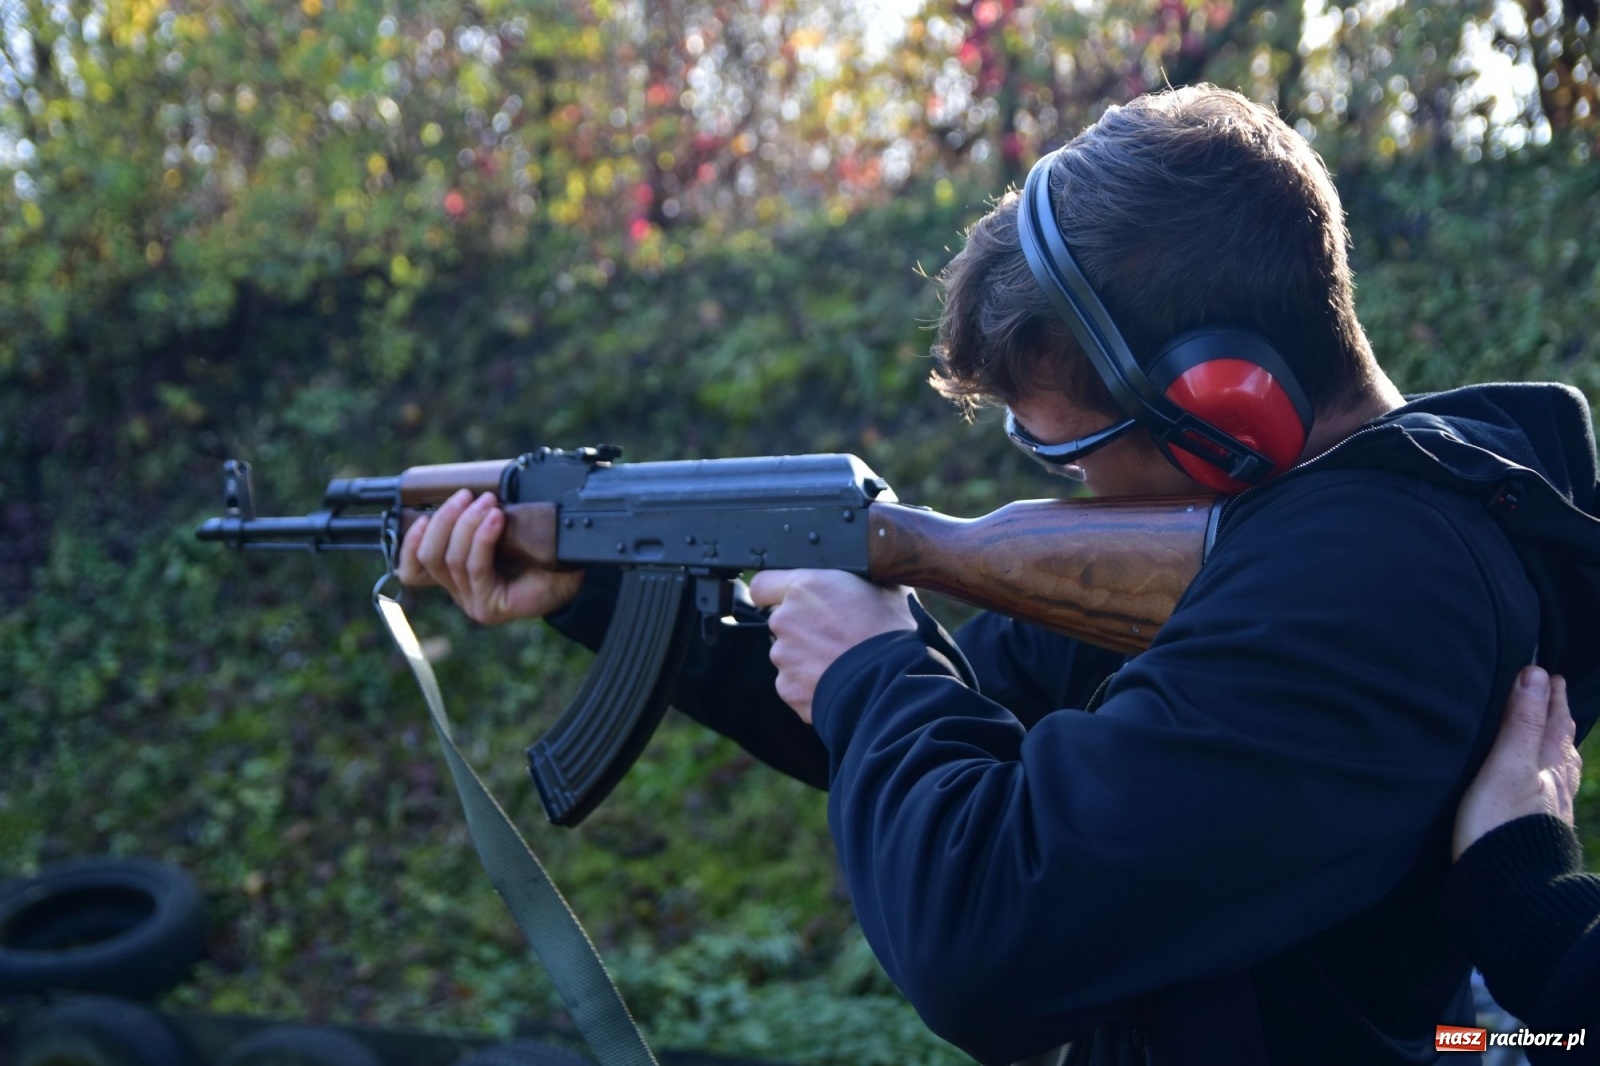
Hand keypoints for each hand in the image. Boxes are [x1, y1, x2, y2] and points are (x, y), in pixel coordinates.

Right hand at [396, 489, 584, 625]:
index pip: (413, 569)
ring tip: (489, 503)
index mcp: (455, 575)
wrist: (574, 571)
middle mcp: (460, 592)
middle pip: (429, 557)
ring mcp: (474, 602)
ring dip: (466, 523)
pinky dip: (482, 538)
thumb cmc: (538, 550)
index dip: (408, 543)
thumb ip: (473, 521)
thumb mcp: (500, 530)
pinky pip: (476, 567)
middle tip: (467, 495)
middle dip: (444, 519)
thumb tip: (455, 493)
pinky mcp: (491, 606)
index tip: (421, 515)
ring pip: (451, 559)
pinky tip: (495, 519)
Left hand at [746, 569, 916, 723]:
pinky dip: (809, 685)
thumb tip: (855, 581)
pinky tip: (837, 683)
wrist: (895, 681)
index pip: (762, 584)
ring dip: (805, 658)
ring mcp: (784, 656)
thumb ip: (851, 581)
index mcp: (805, 588)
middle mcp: (785, 619)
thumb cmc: (893, 632)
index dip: (774, 593)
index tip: (785, 600)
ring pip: (788, 654)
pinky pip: (793, 683)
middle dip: (802, 629)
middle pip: (782, 622)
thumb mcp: (881, 587)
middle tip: (834, 637)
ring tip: (840, 663)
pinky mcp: (788, 688)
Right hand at [1453, 666, 1580, 859]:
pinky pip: (1550, 793)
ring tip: (1554, 737)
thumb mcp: (1507, 766)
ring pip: (1560, 770)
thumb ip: (1521, 722)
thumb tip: (1537, 674)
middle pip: (1562, 744)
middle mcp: (1557, 787)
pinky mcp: (1539, 834)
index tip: (1550, 674)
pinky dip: (1549, 778)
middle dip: (1558, 718)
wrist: (1509, 892)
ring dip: (1556, 747)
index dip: (1551, 697)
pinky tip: (1543, 789)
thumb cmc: (1501, 827)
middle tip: (1554, 696)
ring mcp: (1551, 812)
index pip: (1554, 721)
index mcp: (1549, 766)